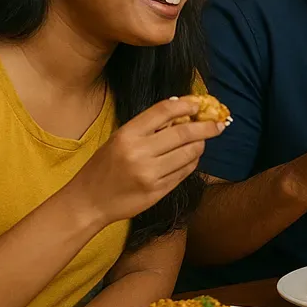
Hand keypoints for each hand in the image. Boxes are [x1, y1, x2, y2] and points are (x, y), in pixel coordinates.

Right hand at [64, 96, 224, 225]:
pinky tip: (190, 158)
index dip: (186, 104)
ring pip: (190, 153)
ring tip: (199, 142)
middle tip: (217, 124)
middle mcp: (139, 153)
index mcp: (127, 135)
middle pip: (184, 132)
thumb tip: (181, 111)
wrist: (88, 201)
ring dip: (200, 145)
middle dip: (206, 126)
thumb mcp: (118, 140)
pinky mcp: (159, 191)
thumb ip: (147, 127)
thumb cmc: (104, 167)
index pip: (163, 111)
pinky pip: (185, 172)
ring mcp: (150, 174)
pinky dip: (192, 162)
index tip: (199, 104)